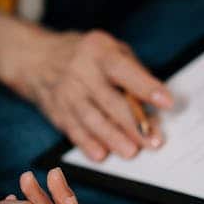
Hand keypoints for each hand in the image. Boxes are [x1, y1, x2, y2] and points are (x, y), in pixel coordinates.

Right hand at [0, 4, 173, 161]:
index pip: (124, 70)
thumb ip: (132, 72)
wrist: (36, 58)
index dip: (146, 87)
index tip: (167, 102)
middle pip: (109, 100)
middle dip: (133, 124)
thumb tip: (153, 104)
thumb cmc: (85, 55)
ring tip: (131, 151)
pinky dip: (87, 144)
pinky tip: (101, 154)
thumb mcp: (109, 49)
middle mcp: (80, 72)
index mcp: (98, 51)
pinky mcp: (57, 111)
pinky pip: (74, 130)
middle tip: (153, 141)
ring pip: (91, 119)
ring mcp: (66, 93)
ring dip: (112, 138)